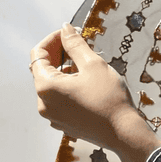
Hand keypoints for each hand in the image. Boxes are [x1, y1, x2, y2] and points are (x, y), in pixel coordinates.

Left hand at [30, 23, 160, 161]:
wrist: (123, 133)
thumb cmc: (109, 98)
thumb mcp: (93, 64)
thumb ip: (75, 44)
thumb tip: (65, 28)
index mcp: (46, 87)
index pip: (38, 54)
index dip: (53, 39)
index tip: (70, 32)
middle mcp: (43, 103)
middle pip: (42, 69)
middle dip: (58, 53)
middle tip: (78, 43)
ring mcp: (52, 116)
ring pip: (51, 84)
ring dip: (64, 69)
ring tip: (85, 62)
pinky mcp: (62, 123)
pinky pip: (59, 98)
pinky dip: (67, 85)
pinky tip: (85, 82)